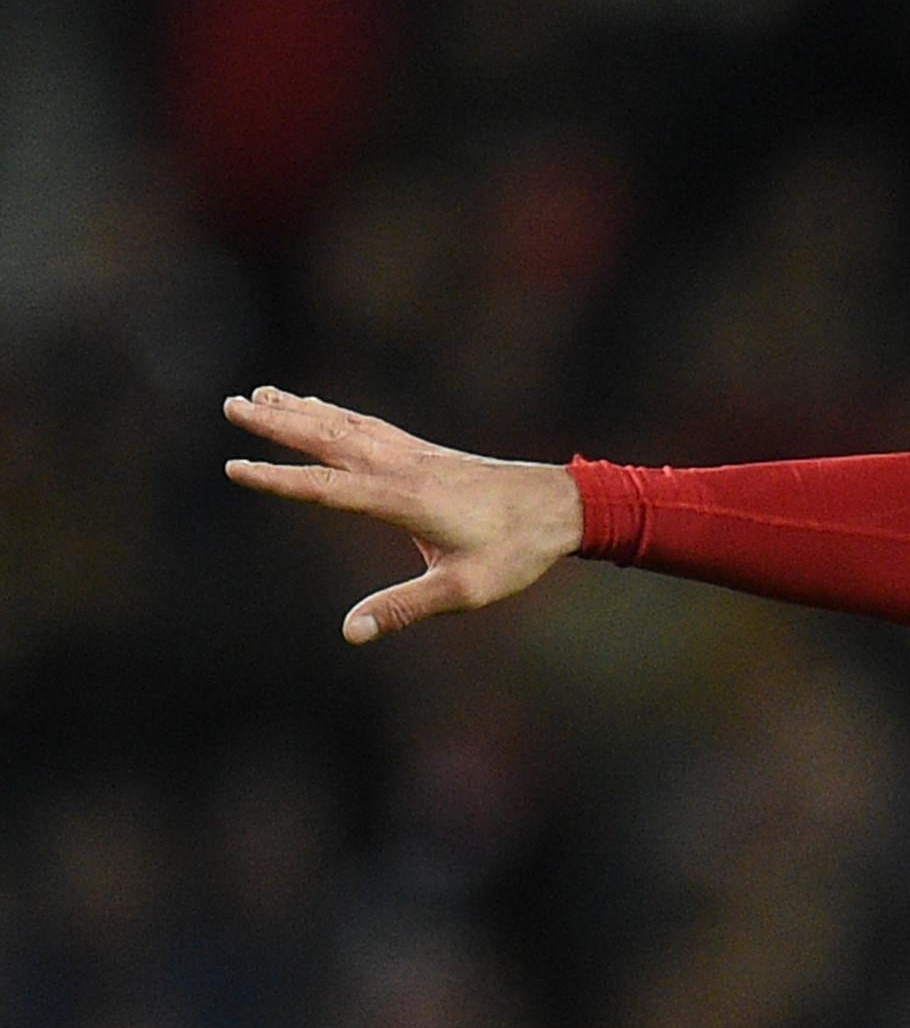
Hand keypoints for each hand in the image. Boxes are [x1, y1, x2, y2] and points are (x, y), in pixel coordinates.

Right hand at [222, 387, 585, 642]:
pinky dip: (337, 414)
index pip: (325, 487)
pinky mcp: (426, 452)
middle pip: (327, 439)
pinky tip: (320, 409)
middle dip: (276, 424)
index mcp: (403, 499)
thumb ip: (404, 608)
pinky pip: (369, 426)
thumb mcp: (464, 591)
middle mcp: (402, 467)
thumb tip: (351, 632)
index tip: (232, 468)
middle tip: (230, 405)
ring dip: (301, 410)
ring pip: (346, 425)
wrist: (562, 507)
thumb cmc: (516, 552)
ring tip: (259, 395)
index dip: (277, 479)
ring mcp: (414, 454)